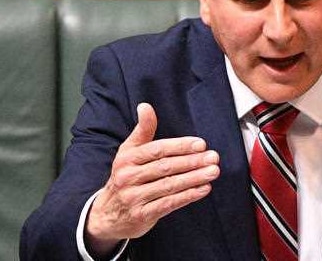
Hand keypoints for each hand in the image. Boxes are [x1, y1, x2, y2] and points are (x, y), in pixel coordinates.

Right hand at [85, 103, 219, 255]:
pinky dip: (188, 196)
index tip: (201, 144)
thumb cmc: (125, 176)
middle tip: (213, 157)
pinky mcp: (142, 215)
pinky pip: (168, 204)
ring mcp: (134, 197)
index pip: (157, 150)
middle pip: (165, 167)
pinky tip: (203, 189)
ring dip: (194, 178)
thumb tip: (145, 106)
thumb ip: (142, 130)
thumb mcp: (129, 151)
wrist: (107, 214)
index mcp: (127, 158)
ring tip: (213, 171)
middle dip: (192, 162)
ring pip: (169, 186)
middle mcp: (129, 177)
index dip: (180, 146)